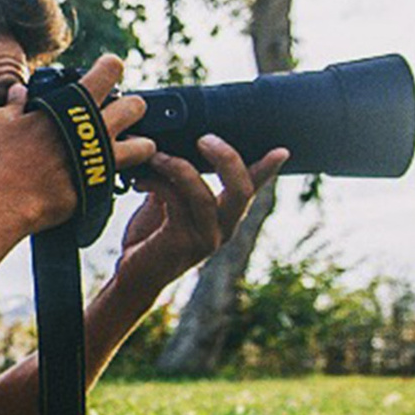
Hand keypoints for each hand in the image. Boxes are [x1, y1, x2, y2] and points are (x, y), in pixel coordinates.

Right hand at [0, 54, 156, 232]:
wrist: (6, 200)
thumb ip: (11, 103)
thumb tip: (19, 93)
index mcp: (74, 103)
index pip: (109, 70)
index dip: (110, 67)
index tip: (104, 73)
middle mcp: (96, 127)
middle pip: (136, 106)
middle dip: (131, 107)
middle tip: (117, 115)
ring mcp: (102, 158)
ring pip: (144, 145)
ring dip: (139, 144)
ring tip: (126, 148)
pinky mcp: (101, 185)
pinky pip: (124, 178)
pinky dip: (119, 175)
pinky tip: (106, 174)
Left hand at [118, 135, 288, 279]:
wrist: (132, 275)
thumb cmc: (150, 237)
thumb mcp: (168, 202)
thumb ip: (180, 179)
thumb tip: (177, 144)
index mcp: (224, 216)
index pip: (251, 188)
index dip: (268, 169)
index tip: (282, 150)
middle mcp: (222, 229)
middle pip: (241, 190)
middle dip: (226, 158)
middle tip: (204, 139)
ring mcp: (205, 239)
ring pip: (203, 195)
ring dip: (178, 167)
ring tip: (157, 156)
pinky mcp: (181, 242)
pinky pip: (175, 202)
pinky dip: (157, 183)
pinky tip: (141, 181)